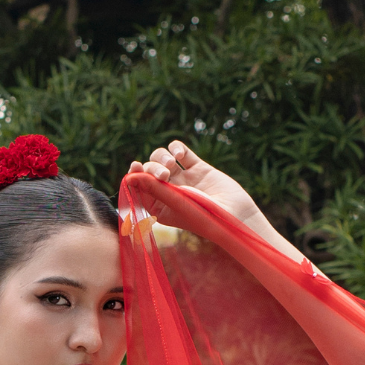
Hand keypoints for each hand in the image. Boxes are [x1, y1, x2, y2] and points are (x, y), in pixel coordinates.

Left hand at [130, 137, 264, 231]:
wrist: (235, 214)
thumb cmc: (204, 216)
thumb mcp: (176, 203)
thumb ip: (153, 188)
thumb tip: (130, 177)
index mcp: (160, 207)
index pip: (139, 188)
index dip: (134, 176)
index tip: (134, 168)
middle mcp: (170, 192)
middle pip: (149, 171)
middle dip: (152, 167)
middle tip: (164, 175)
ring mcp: (183, 179)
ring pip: (162, 158)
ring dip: (162, 156)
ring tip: (172, 163)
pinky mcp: (197, 168)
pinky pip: (181, 151)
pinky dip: (176, 148)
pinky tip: (180, 153)